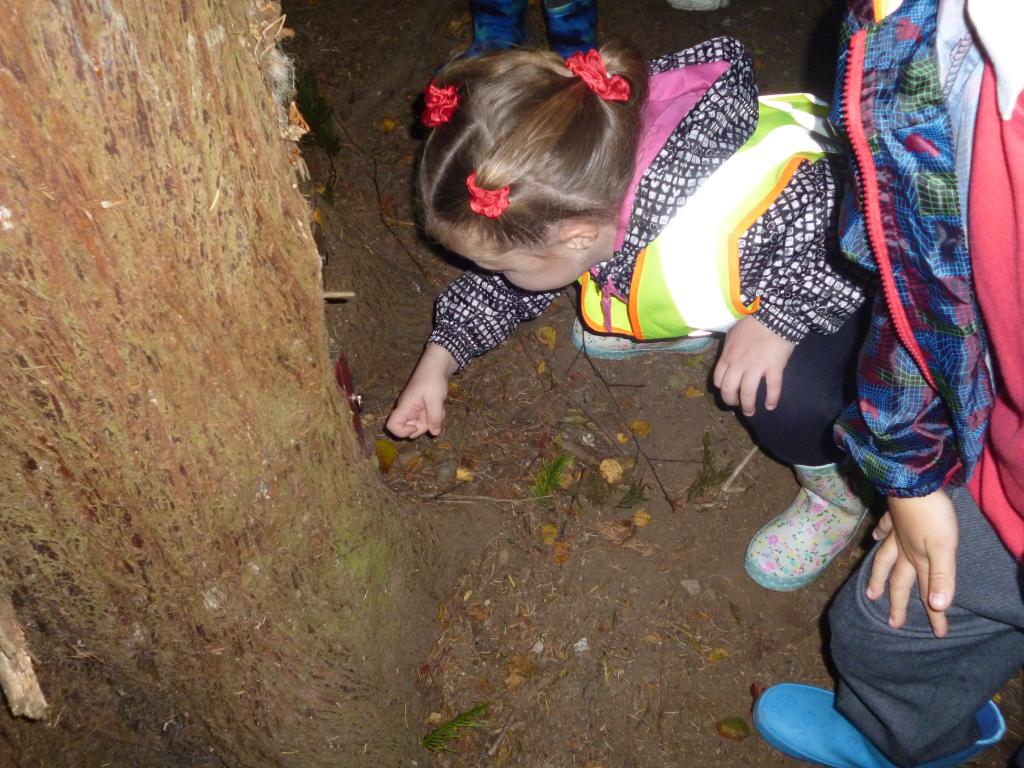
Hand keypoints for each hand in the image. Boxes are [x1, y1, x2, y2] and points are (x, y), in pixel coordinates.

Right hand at [385, 344, 457, 438]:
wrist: (437, 366)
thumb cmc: (432, 379)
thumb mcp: (435, 399)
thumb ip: (434, 417)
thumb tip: (434, 433)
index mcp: (404, 407)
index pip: (392, 426)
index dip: (402, 432)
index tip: (416, 426)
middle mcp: (407, 410)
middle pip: (409, 430)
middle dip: (423, 427)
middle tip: (432, 414)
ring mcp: (415, 410)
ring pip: (420, 426)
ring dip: (431, 421)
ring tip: (438, 408)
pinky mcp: (422, 409)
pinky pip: (427, 420)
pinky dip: (435, 417)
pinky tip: (439, 407)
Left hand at [713, 316, 795, 416]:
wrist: (774, 315)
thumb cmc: (752, 323)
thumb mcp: (732, 334)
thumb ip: (729, 348)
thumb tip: (728, 356)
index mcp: (727, 357)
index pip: (718, 380)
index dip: (722, 390)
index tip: (728, 392)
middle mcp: (739, 365)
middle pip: (729, 390)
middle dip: (731, 401)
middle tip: (737, 405)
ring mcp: (756, 367)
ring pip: (748, 393)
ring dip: (748, 406)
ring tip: (751, 412)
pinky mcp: (774, 368)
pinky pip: (772, 388)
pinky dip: (772, 399)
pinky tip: (771, 406)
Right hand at [867, 491, 957, 637]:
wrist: (913, 481)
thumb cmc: (933, 515)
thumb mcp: (944, 549)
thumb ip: (941, 577)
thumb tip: (938, 606)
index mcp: (917, 559)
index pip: (927, 591)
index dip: (935, 613)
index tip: (938, 634)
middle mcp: (903, 549)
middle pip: (900, 579)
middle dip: (897, 602)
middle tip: (892, 622)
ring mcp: (896, 531)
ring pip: (885, 557)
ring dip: (879, 575)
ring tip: (872, 591)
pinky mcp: (895, 514)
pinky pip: (884, 526)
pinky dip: (879, 532)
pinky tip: (875, 535)